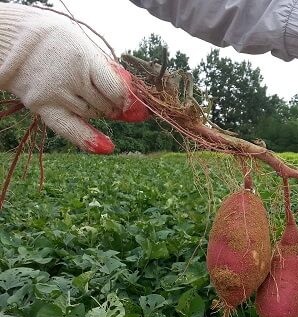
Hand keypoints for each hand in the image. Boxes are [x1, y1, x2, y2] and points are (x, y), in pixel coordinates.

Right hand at [0, 4, 147, 153]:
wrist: (12, 38)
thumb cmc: (58, 42)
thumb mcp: (85, 47)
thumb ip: (107, 71)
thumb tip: (133, 96)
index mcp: (84, 58)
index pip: (115, 89)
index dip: (129, 100)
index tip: (137, 105)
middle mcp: (69, 78)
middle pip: (105, 104)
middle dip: (116, 107)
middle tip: (118, 103)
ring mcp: (54, 94)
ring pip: (91, 115)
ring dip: (102, 113)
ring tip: (102, 105)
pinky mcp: (41, 106)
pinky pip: (69, 128)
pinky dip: (89, 139)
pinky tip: (107, 147)